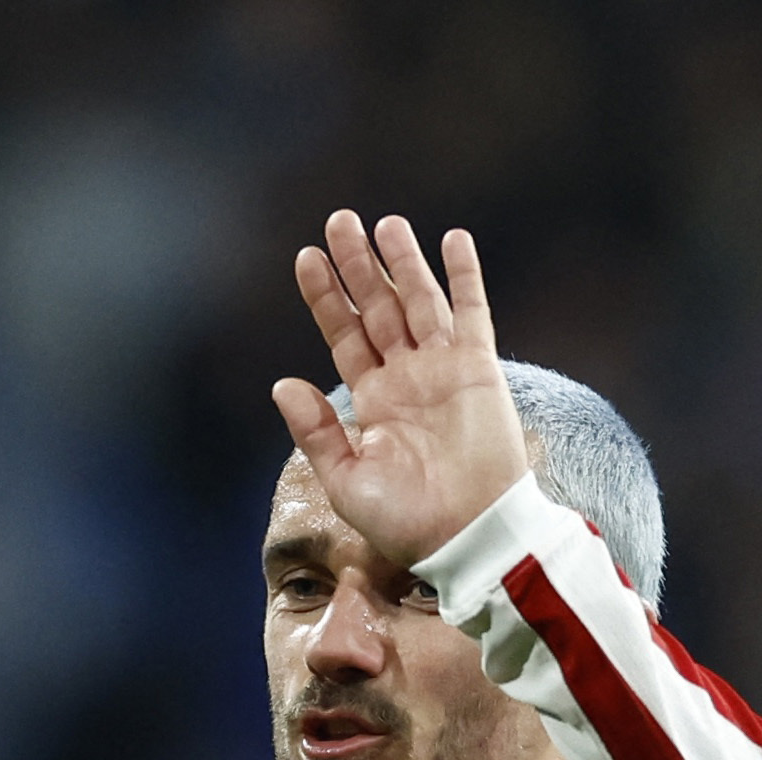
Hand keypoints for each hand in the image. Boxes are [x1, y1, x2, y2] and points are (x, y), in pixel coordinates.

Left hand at [272, 211, 530, 568]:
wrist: (466, 536)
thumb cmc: (405, 521)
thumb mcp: (345, 479)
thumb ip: (315, 432)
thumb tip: (281, 384)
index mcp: (370, 400)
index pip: (344, 334)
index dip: (326, 296)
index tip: (306, 258)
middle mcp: (405, 376)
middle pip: (378, 306)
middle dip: (358, 265)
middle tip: (339, 220)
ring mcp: (443, 369)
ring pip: (420, 300)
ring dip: (403, 261)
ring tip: (383, 222)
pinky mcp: (479, 369)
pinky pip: (473, 313)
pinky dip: (464, 276)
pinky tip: (452, 240)